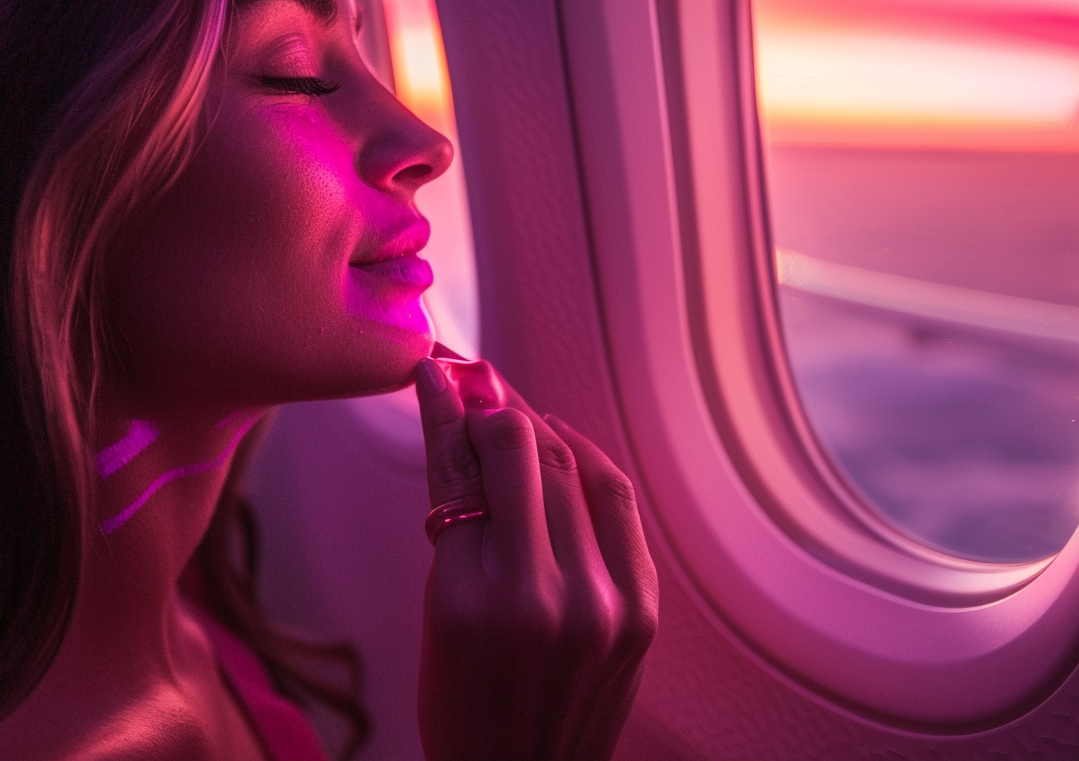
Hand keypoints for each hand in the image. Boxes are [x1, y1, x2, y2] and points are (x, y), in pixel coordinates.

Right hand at [413, 349, 658, 760]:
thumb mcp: (437, 614)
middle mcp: (542, 595)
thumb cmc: (463, 704)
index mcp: (470, 601)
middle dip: (493, 407)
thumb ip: (453, 520)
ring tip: (511, 413)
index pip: (459, 470)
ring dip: (538, 427)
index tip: (437, 372)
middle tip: (473, 384)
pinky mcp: (641, 611)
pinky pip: (617, 502)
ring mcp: (602, 603)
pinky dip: (589, 462)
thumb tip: (456, 428)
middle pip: (523, 453)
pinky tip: (563, 445)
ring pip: (572, 466)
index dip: (448, 410)